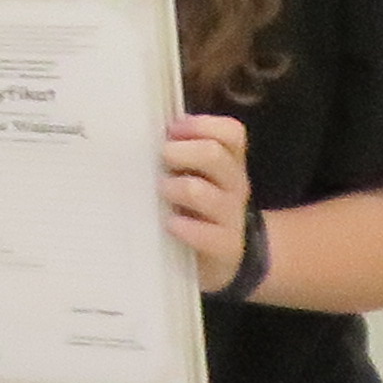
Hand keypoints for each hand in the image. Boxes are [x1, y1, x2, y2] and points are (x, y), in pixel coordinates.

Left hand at [165, 114, 256, 289]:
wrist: (230, 256)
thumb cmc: (200, 206)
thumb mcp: (199, 175)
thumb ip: (183, 151)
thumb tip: (147, 129)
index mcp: (230, 161)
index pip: (232, 132)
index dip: (200, 125)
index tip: (172, 130)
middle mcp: (235, 184)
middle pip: (213, 155)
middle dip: (180, 152)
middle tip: (162, 159)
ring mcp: (232, 216)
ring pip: (201, 192)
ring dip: (174, 188)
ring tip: (163, 192)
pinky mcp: (225, 246)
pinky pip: (205, 234)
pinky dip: (183, 227)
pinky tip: (171, 224)